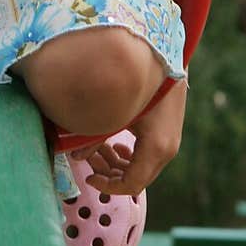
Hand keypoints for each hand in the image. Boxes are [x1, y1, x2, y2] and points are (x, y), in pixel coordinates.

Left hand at [69, 78, 186, 196]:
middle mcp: (167, 150)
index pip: (131, 185)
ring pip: (144, 169)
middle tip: (91, 164)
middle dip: (112, 176)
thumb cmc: (139, 84)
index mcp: (156, 149)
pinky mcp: (169, 133)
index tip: (90, 177)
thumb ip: (95, 137)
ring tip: (100, 151)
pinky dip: (131, 157)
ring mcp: (171, 142)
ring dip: (120, 166)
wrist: (166, 58)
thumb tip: (74, 156)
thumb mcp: (115, 112)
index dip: (108, 187)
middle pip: (138, 180)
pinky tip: (117, 144)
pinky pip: (149, 157)